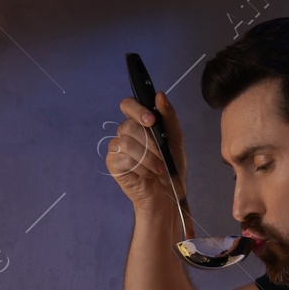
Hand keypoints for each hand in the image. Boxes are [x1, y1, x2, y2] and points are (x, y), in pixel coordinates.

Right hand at [106, 91, 188, 214]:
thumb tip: (159, 95)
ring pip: (127, 141)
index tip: (152, 121)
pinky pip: (123, 157)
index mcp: (139, 123)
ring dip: (148, 157)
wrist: (168, 194)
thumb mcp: (175, 139)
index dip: (138, 109)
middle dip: (150, 141)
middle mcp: (126, 132)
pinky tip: (148, 174)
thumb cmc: (171, 167)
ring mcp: (117, 147)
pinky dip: (141, 166)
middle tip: (162, 153)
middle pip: (129, 124)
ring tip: (159, 169)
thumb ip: (169, 117)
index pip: (128, 105)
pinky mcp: (113, 162)